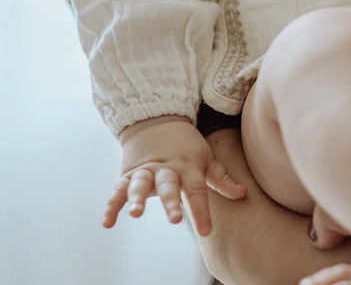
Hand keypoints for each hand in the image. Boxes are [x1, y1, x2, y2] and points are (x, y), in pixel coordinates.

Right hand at [104, 115, 246, 235]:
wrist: (157, 119)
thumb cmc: (186, 145)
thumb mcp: (206, 157)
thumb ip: (221, 178)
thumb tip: (243, 194)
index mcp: (188, 166)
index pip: (197, 189)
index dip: (202, 210)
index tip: (206, 231)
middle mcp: (166, 168)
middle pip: (169, 185)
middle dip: (171, 202)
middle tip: (174, 219)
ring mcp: (146, 170)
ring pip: (141, 183)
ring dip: (137, 198)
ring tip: (135, 213)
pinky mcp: (129, 172)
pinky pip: (118, 188)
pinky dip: (112, 204)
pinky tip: (107, 221)